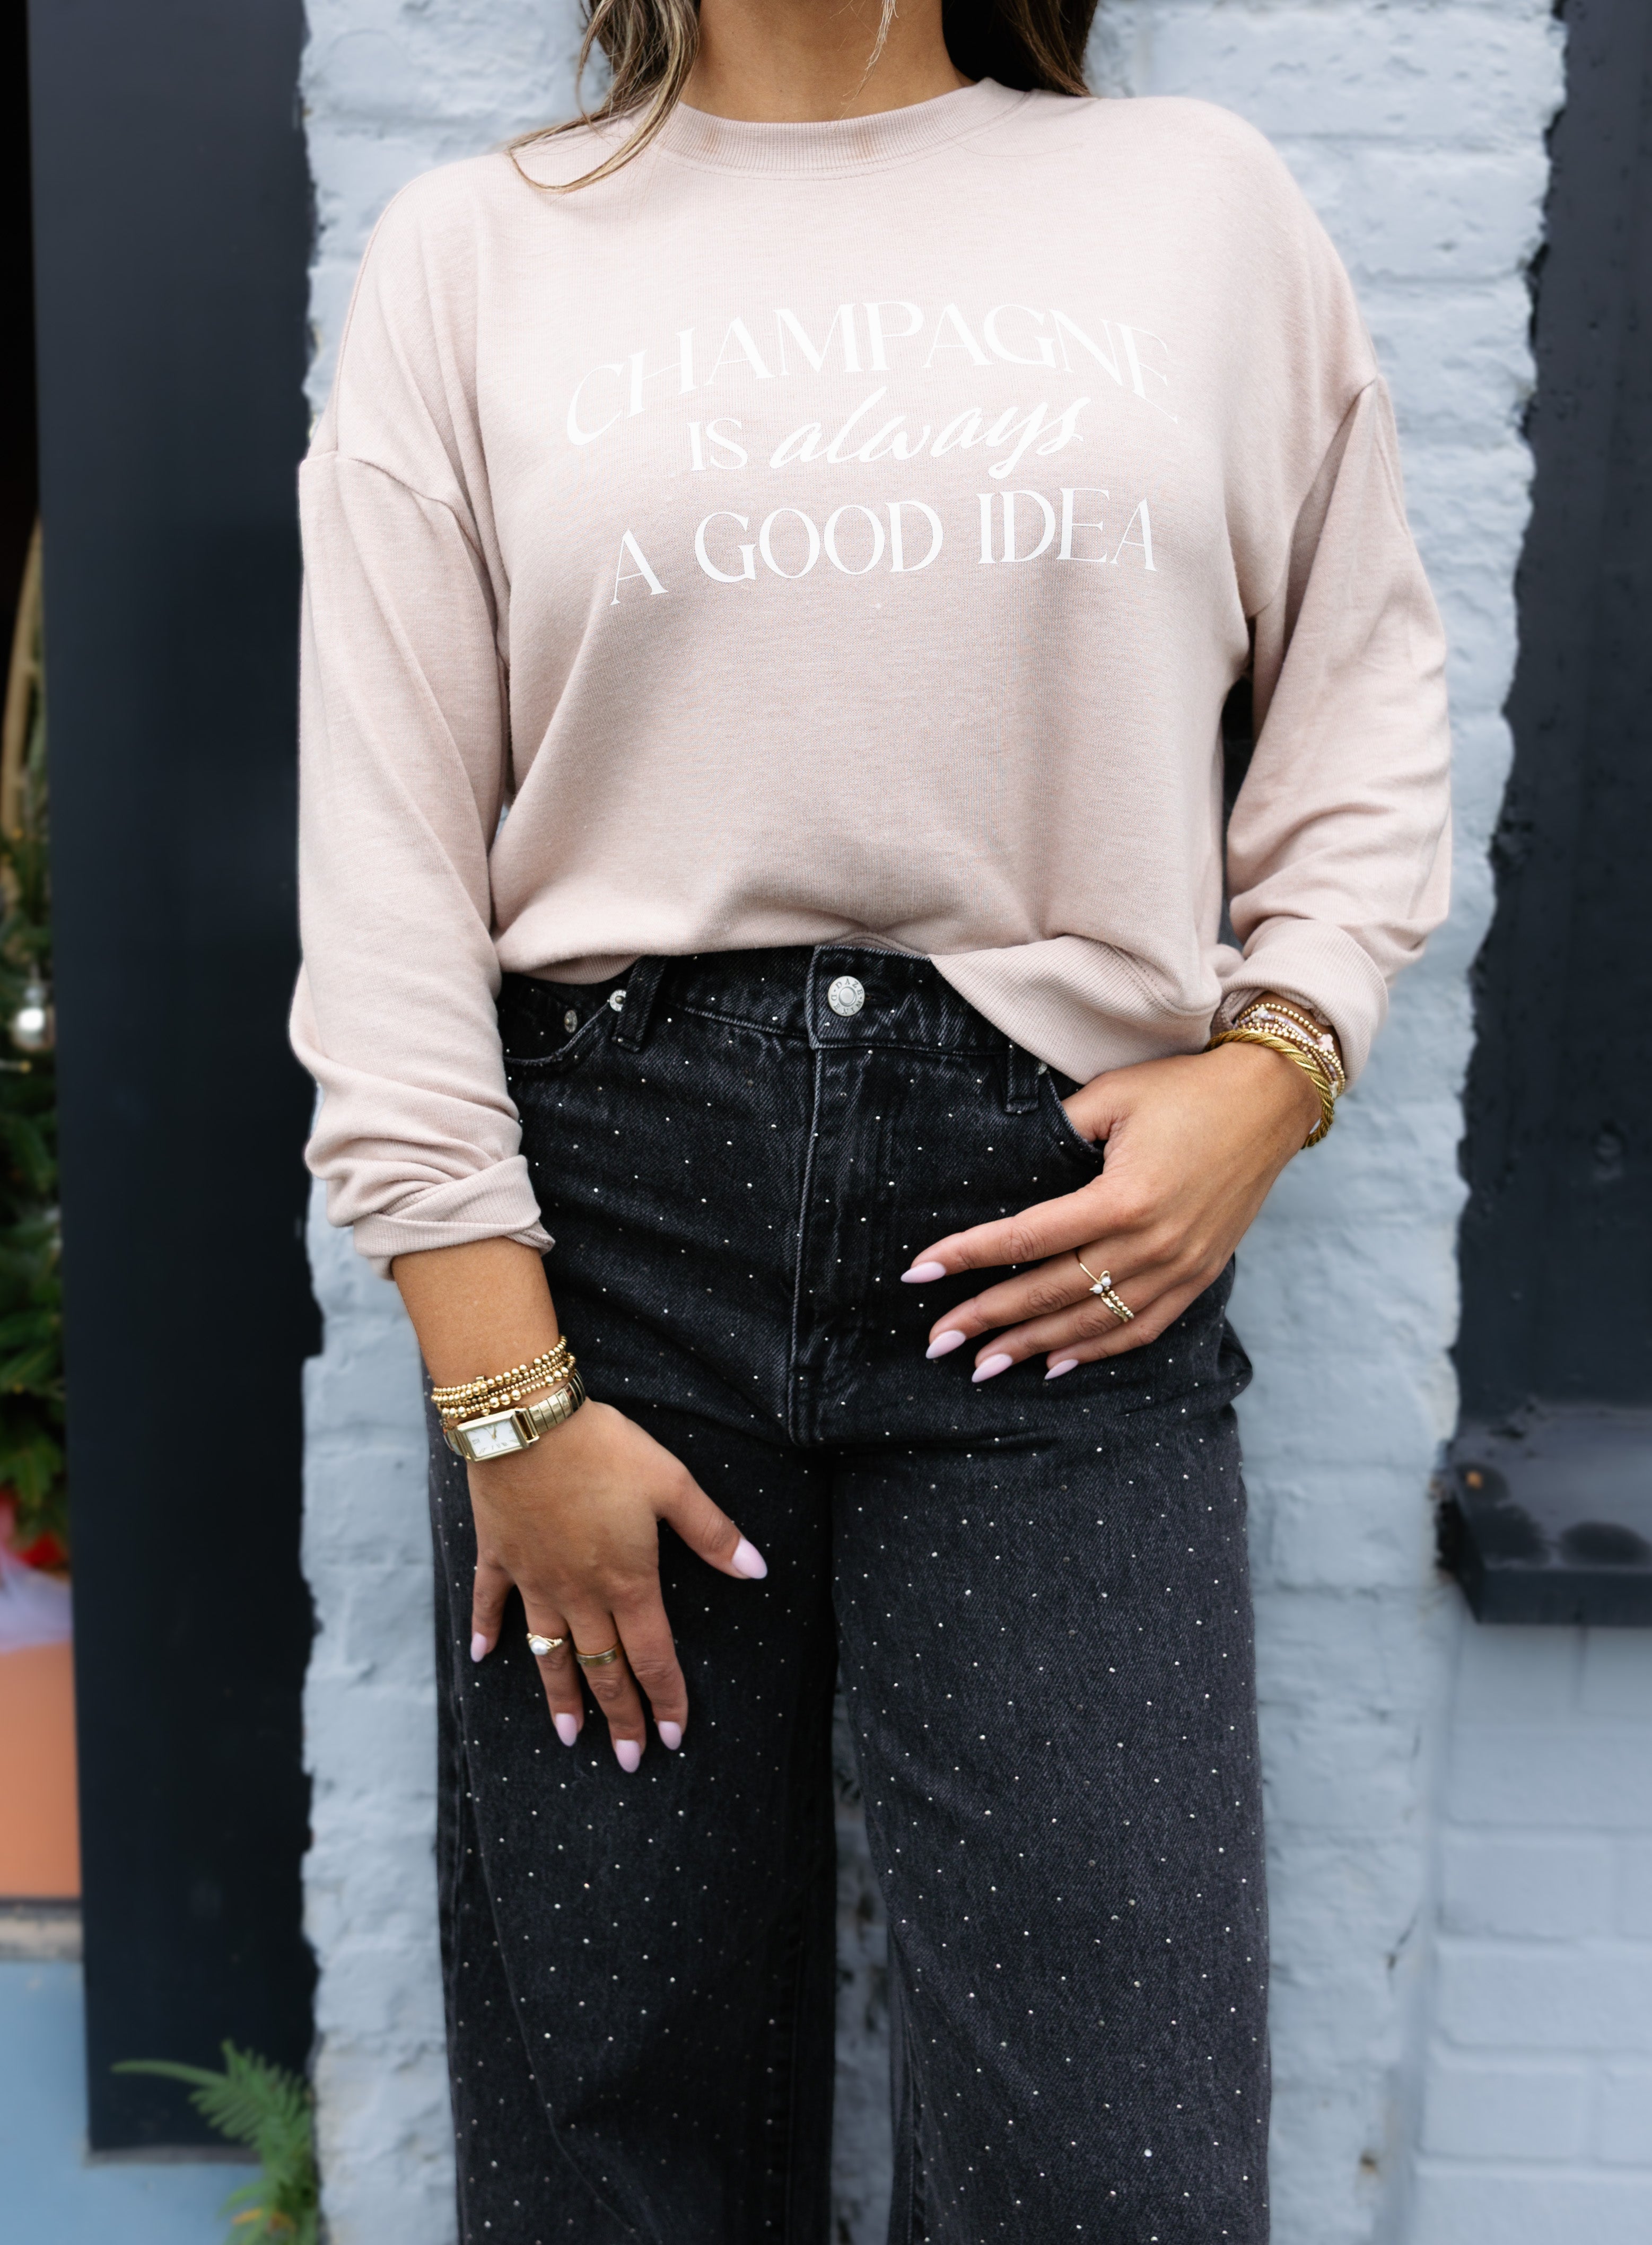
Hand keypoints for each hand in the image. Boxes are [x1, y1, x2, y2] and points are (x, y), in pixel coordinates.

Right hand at [466, 1397, 766, 1766]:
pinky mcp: (499, 1556)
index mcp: (627, 1582)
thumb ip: (713, 1533)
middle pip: (603, 1670)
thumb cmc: (605, 1449)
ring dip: (561, 1696)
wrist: (527, 1420)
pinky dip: (486, 1631)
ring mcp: (534, 1580)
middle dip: (619, 1718)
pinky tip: (482, 1657)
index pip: (653, 1658)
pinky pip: (490, 1603)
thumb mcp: (673, 1484)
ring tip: (570, 1737)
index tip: (671, 1739)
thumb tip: (758, 1570)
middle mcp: (579, 1594)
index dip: (665, 1701)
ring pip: (550, 1653)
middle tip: (629, 1760)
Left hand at [902, 1041, 1320, 1378]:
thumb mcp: (1111, 1096)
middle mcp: (1151, 1244)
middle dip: (987, 1320)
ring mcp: (1179, 1267)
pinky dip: (1096, 1351)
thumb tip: (1000, 1164)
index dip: (967, 1256)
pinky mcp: (1199, 1276)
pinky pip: (1141, 1329)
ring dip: (1033, 1347)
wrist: (1270, 1101)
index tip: (918, 1272)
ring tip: (983, 1365)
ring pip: (1092, 1322)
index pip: (1025, 1239)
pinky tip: (1055, 1365)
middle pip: (1051, 1293)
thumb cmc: (1185, 1089)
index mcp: (1122, 1198)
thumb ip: (1055, 1132)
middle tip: (936, 1342)